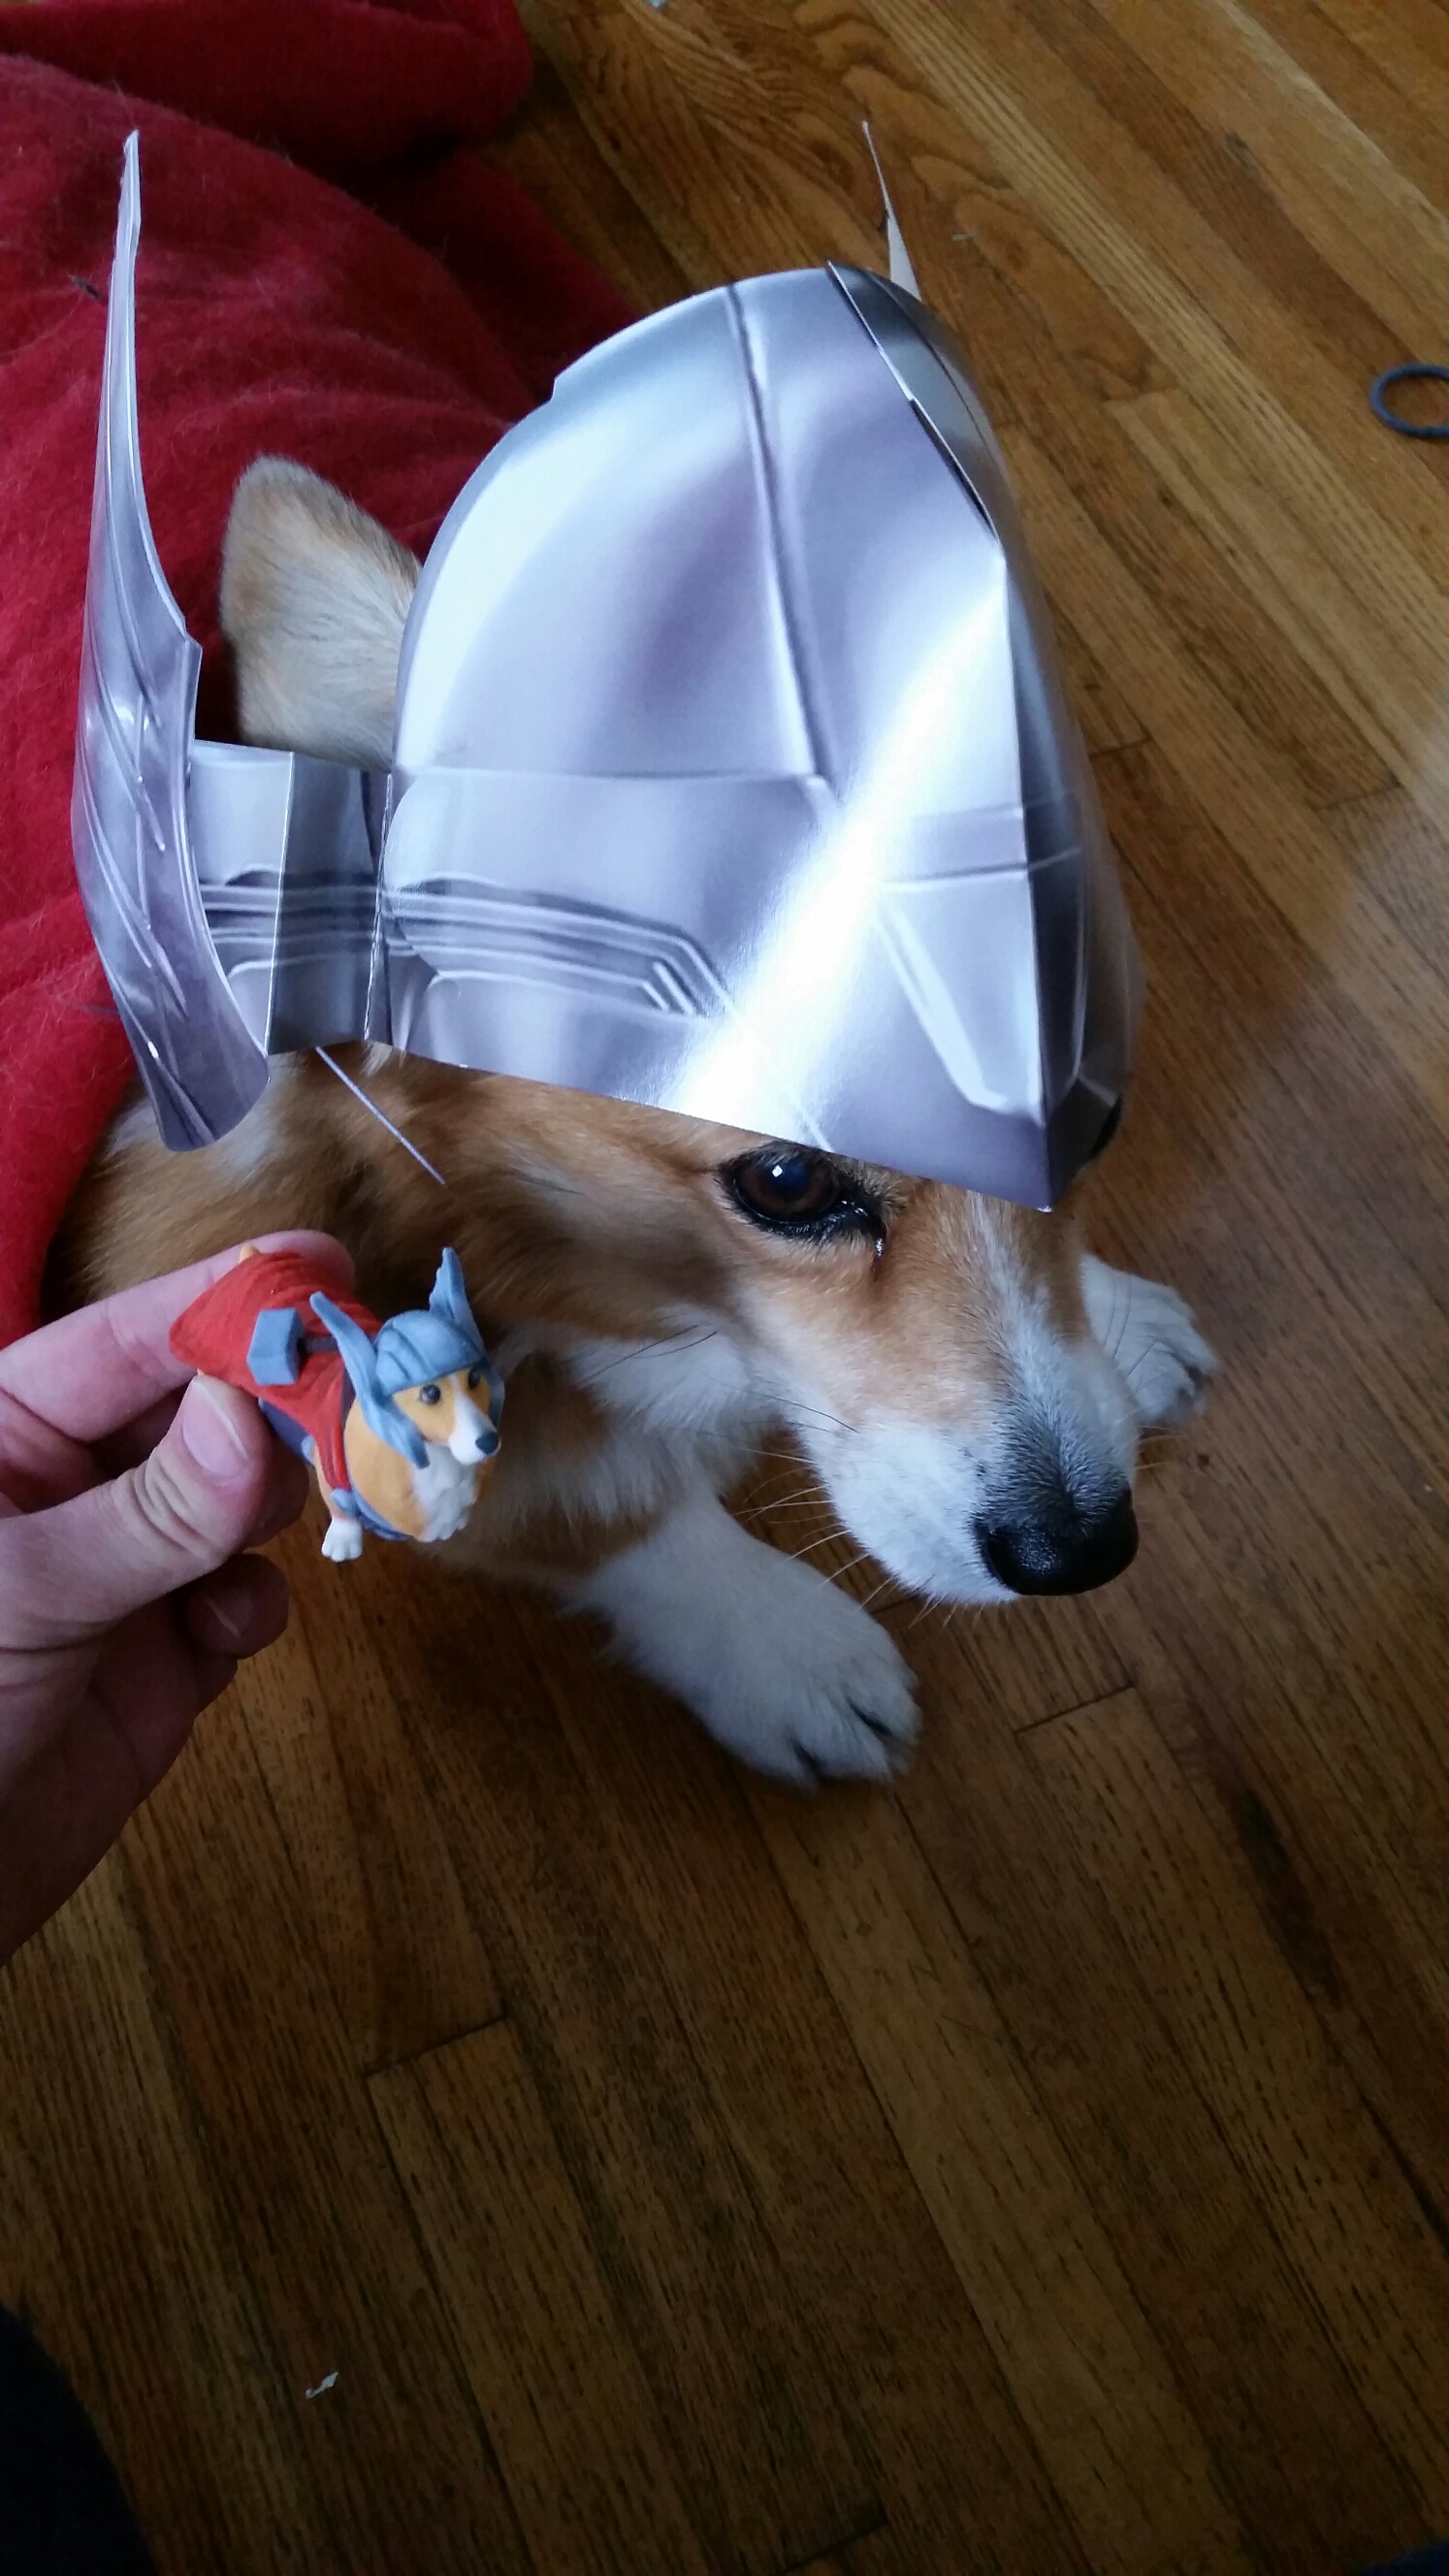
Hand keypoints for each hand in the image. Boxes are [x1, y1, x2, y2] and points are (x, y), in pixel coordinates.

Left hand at [0, 1236, 352, 1962]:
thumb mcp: (30, 1593)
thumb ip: (152, 1510)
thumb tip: (254, 1417)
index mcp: (5, 1433)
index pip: (127, 1340)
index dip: (224, 1299)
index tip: (323, 1268)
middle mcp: (69, 1484)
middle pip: (203, 1407)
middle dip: (278, 1406)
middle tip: (362, 1403)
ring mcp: (123, 1564)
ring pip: (240, 1497)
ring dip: (280, 1504)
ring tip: (314, 1511)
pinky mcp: (164, 1651)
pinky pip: (242, 1596)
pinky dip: (249, 1607)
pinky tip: (217, 1638)